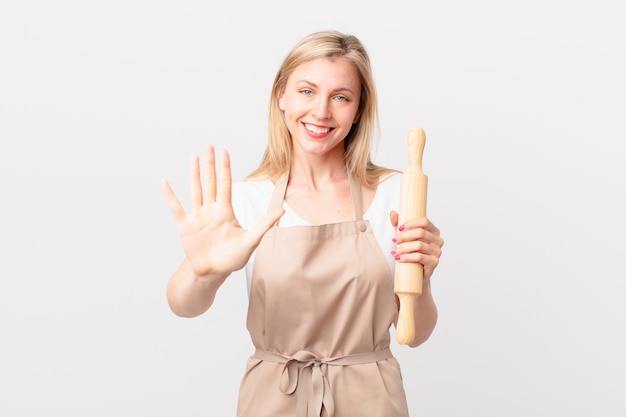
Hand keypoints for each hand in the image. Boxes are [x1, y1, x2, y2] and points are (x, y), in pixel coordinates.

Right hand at [161, 145, 283, 275]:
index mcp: (226, 211)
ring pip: (195, 190)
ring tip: (193, 157)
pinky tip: (164, 182)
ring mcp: (197, 217)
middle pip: (210, 182)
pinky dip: (170, 195)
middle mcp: (211, 210)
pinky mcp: (185, 226)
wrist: (213, 273)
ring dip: (194, 174)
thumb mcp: (252, 240)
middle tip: (208, 146)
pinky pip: (176, 208)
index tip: (224, 151)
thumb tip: (282, 211)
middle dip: (210, 165)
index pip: (226, 184)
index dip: (224, 168)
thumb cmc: (233, 258)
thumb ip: (265, 224)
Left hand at [389, 212, 443, 280]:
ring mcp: (437, 252)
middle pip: (421, 232)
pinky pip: (419, 257)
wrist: (414, 272)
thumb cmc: (410, 251)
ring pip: (419, 245)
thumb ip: (398, 224)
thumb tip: (392, 213)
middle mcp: (438, 240)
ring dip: (404, 248)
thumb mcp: (404, 236)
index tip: (399, 228)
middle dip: (405, 236)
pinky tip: (398, 258)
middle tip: (394, 240)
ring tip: (395, 251)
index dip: (411, 223)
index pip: (424, 221)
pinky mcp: (434, 262)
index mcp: (433, 231)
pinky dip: (406, 257)